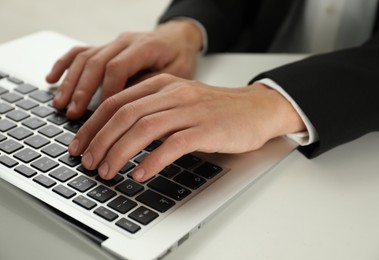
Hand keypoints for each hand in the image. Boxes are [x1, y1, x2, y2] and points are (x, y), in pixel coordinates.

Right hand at [46, 20, 202, 118]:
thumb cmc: (180, 59)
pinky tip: (52, 80)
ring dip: (70, 82)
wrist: (178, 40)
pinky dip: (65, 66)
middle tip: (73, 114)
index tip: (103, 115)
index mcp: (145, 46)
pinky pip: (80, 52)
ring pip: (85, 58)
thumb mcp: (177, 75)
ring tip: (61, 105)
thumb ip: (153, 87)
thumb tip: (128, 110)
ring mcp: (113, 43)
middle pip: (96, 63)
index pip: (118, 67)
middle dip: (83, 90)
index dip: (107, 91)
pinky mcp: (106, 47)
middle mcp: (125, 42)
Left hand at [68, 74, 304, 181]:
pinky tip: (140, 173)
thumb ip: (153, 111)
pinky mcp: (206, 129)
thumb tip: (119, 136)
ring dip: (120, 152)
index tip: (80, 144)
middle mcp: (173, 93)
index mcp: (162, 84)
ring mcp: (190, 110)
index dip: (93, 124)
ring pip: (144, 128)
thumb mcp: (180, 101)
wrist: (257, 109)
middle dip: (100, 140)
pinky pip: (173, 144)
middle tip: (88, 162)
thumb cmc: (217, 110)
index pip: (117, 101)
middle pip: (125, 114)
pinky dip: (153, 160)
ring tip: (107, 171)